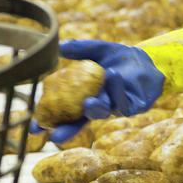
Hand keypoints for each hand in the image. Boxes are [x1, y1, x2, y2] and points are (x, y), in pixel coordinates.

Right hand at [32, 39, 164, 143]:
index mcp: (85, 97)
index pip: (64, 113)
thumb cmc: (120, 59)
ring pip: (102, 112)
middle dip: (68, 130)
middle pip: (80, 121)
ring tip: (88, 102)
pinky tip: (113, 76)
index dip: (49, 122)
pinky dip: (118, 90)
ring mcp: (116, 108)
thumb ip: (80, 49)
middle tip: (55, 135)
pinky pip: (124, 102)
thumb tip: (60, 46)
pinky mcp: (134, 106)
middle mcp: (99, 105)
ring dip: (94, 108)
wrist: (148, 60)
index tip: (34, 128)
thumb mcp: (98, 50)